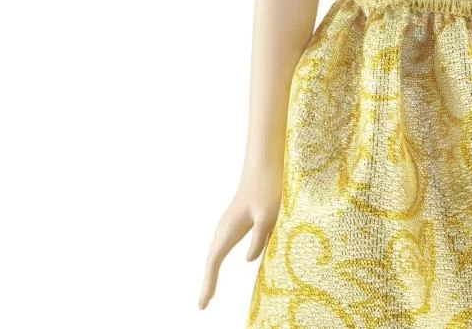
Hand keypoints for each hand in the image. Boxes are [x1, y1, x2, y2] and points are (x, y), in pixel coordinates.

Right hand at [198, 162, 282, 308]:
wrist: (265, 165)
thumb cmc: (269, 189)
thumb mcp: (268, 216)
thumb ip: (259, 238)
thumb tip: (249, 261)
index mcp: (229, 229)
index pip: (214, 263)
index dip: (209, 284)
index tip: (203, 304)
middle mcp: (224, 228)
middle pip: (211, 260)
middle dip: (207, 282)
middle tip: (202, 305)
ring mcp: (228, 224)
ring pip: (215, 252)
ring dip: (211, 272)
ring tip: (208, 293)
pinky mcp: (236, 221)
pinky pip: (222, 246)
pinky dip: (217, 260)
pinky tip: (217, 264)